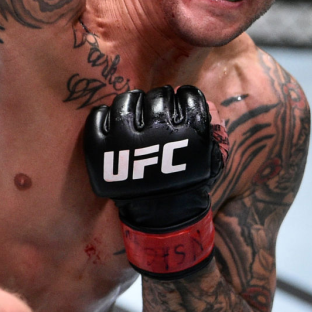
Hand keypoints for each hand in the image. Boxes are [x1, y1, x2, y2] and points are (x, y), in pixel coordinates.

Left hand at [83, 85, 228, 278]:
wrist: (161, 215)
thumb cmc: (186, 181)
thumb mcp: (212, 159)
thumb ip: (213, 130)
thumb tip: (206, 104)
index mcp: (190, 133)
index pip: (188, 97)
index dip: (185, 96)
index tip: (180, 100)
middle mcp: (158, 133)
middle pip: (157, 96)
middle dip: (160, 98)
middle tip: (157, 107)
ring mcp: (125, 140)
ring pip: (127, 100)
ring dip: (132, 100)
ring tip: (135, 108)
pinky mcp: (100, 147)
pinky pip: (97, 117)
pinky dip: (103, 113)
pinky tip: (112, 118)